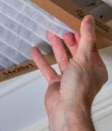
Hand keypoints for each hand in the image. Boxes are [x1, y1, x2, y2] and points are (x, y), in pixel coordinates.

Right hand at [32, 15, 107, 130]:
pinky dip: (42, 59)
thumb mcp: (84, 58)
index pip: (90, 48)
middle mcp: (83, 73)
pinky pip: (48, 68)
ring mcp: (69, 79)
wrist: (66, 109)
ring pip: (62, 59)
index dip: (83, 36)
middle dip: (68, 41)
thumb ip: (85, 39)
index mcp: (95, 68)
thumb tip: (89, 21)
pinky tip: (36, 51)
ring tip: (49, 35)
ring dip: (55, 47)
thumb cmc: (79, 89)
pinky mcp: (56, 83)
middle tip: (62, 29)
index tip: (76, 25)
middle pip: (75, 53)